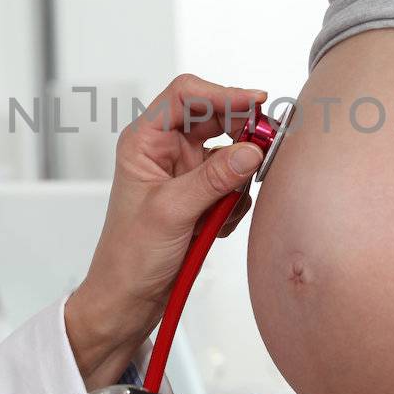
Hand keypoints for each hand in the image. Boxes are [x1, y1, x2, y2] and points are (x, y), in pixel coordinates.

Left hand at [85, 74, 268, 315]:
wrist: (127, 300)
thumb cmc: (129, 256)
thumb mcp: (172, 213)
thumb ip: (213, 179)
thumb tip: (252, 151)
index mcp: (144, 142)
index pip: (186, 96)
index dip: (223, 93)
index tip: (257, 103)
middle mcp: (164, 150)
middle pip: (215, 118)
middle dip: (241, 135)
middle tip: (265, 150)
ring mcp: (184, 172)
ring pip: (229, 152)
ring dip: (236, 178)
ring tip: (223, 210)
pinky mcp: (200, 195)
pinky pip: (233, 183)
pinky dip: (234, 202)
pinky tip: (218, 226)